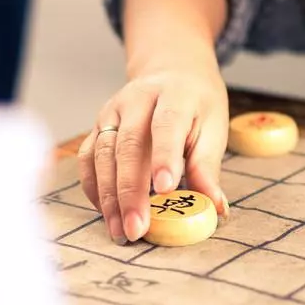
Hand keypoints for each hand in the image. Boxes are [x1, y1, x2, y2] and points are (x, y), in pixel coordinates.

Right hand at [79, 67, 229, 244]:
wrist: (173, 73)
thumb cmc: (197, 107)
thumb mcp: (213, 129)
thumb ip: (207, 167)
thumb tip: (215, 208)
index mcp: (174, 95)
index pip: (167, 124)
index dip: (164, 157)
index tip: (164, 189)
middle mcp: (137, 99)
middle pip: (128, 145)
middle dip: (130, 191)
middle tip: (137, 228)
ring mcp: (112, 112)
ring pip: (103, 154)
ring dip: (109, 197)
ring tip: (120, 231)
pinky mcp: (97, 126)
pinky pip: (88, 159)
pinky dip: (94, 189)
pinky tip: (107, 214)